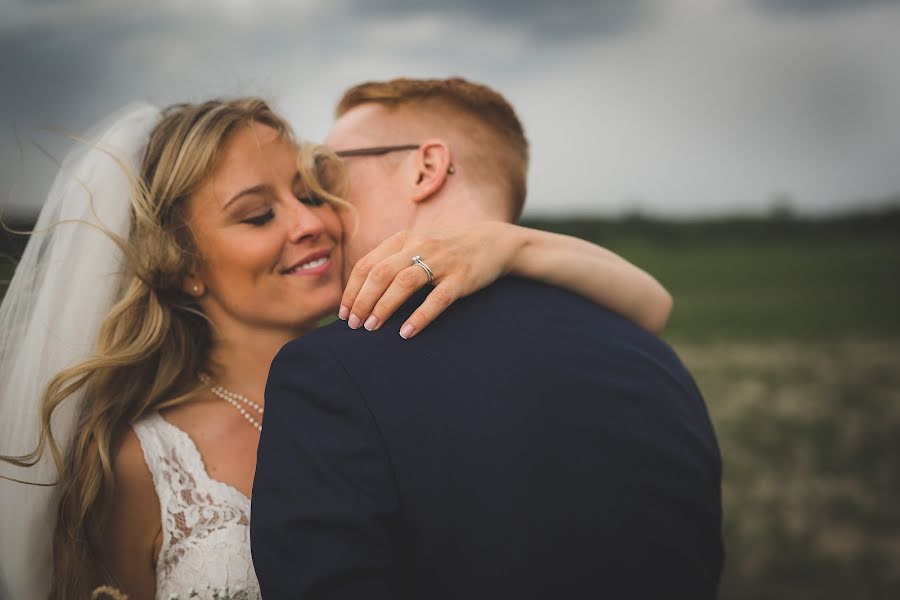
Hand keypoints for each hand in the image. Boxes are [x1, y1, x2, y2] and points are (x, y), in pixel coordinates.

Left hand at [339, 222, 523, 338]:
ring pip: (404, 283)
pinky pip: (437, 299)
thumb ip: (392, 261)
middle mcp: (419, 246)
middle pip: (380, 274)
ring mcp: (441, 261)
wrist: (492, 242)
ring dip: (384, 307)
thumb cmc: (446, 250)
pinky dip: (420, 316)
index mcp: (403, 239)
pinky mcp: (461, 277)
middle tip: (354, 325)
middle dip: (363, 301)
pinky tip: (407, 333)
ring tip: (372, 328)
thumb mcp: (416, 246)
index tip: (344, 313)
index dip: (352, 290)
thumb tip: (361, 292)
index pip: (367, 265)